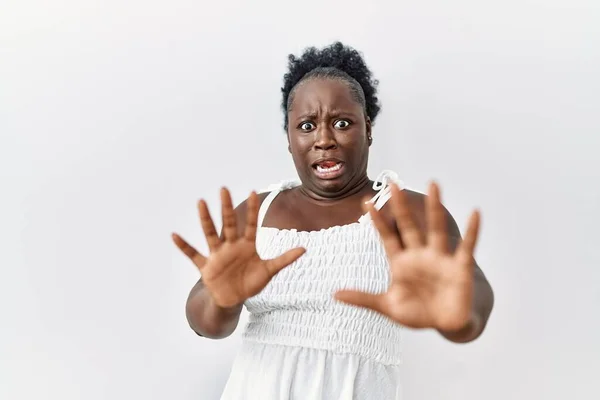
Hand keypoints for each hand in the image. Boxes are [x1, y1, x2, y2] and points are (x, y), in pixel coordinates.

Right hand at [172, 188, 305, 307]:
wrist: (233, 298)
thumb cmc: (251, 282)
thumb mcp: (269, 271)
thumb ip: (284, 259)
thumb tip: (304, 249)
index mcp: (247, 246)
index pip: (250, 224)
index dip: (252, 209)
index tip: (253, 191)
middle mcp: (231, 246)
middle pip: (229, 223)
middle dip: (226, 207)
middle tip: (224, 189)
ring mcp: (217, 255)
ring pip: (211, 233)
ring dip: (206, 219)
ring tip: (201, 202)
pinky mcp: (206, 266)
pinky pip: (193, 254)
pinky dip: (184, 246)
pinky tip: (174, 235)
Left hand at [335, 182, 479, 331]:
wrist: (446, 325)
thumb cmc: (417, 313)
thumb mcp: (387, 306)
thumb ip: (363, 298)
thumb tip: (334, 294)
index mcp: (401, 262)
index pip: (387, 236)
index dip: (377, 221)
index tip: (365, 201)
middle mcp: (420, 255)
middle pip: (409, 225)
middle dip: (401, 206)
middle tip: (393, 183)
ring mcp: (440, 259)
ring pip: (435, 229)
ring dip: (435, 207)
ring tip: (434, 184)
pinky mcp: (460, 267)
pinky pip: (467, 246)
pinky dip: (472, 231)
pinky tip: (475, 213)